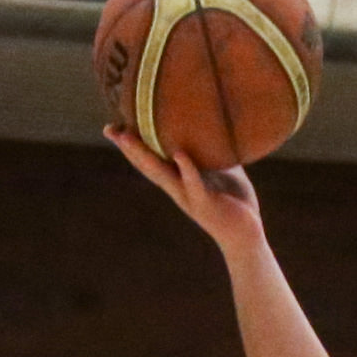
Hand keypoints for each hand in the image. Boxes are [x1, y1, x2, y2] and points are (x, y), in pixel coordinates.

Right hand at [105, 127, 263, 251]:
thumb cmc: (235, 201)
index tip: (112, 127)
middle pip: (148, 165)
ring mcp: (190, 197)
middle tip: (109, 130)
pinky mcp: (206, 205)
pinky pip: (195, 185)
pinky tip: (180, 155)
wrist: (247, 236)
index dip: (132, 145)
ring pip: (162, 175)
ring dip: (145, 157)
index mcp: (179, 179)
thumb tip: (213, 121)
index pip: (151, 159)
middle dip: (129, 148)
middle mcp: (178, 188)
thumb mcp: (222, 169)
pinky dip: (188, 170)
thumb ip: (213, 149)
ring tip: (127, 138)